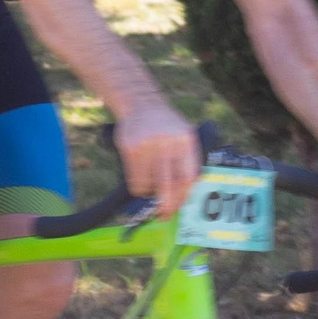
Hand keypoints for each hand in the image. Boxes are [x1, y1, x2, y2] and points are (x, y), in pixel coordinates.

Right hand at [114, 102, 199, 216]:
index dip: (184, 196)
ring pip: (148, 185)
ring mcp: (146, 145)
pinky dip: (138, 187)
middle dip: (167, 205)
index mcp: (186, 140)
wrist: (142, 103)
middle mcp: (167, 142)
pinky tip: (140, 184)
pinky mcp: (129, 148)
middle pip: (169, 185)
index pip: (188, 176)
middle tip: (164, 215)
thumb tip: (187, 196)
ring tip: (150, 194)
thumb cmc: (167, 126)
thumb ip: (187, 160)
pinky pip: (134, 179)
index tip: (180, 207)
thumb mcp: (184, 136)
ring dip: (149, 196)